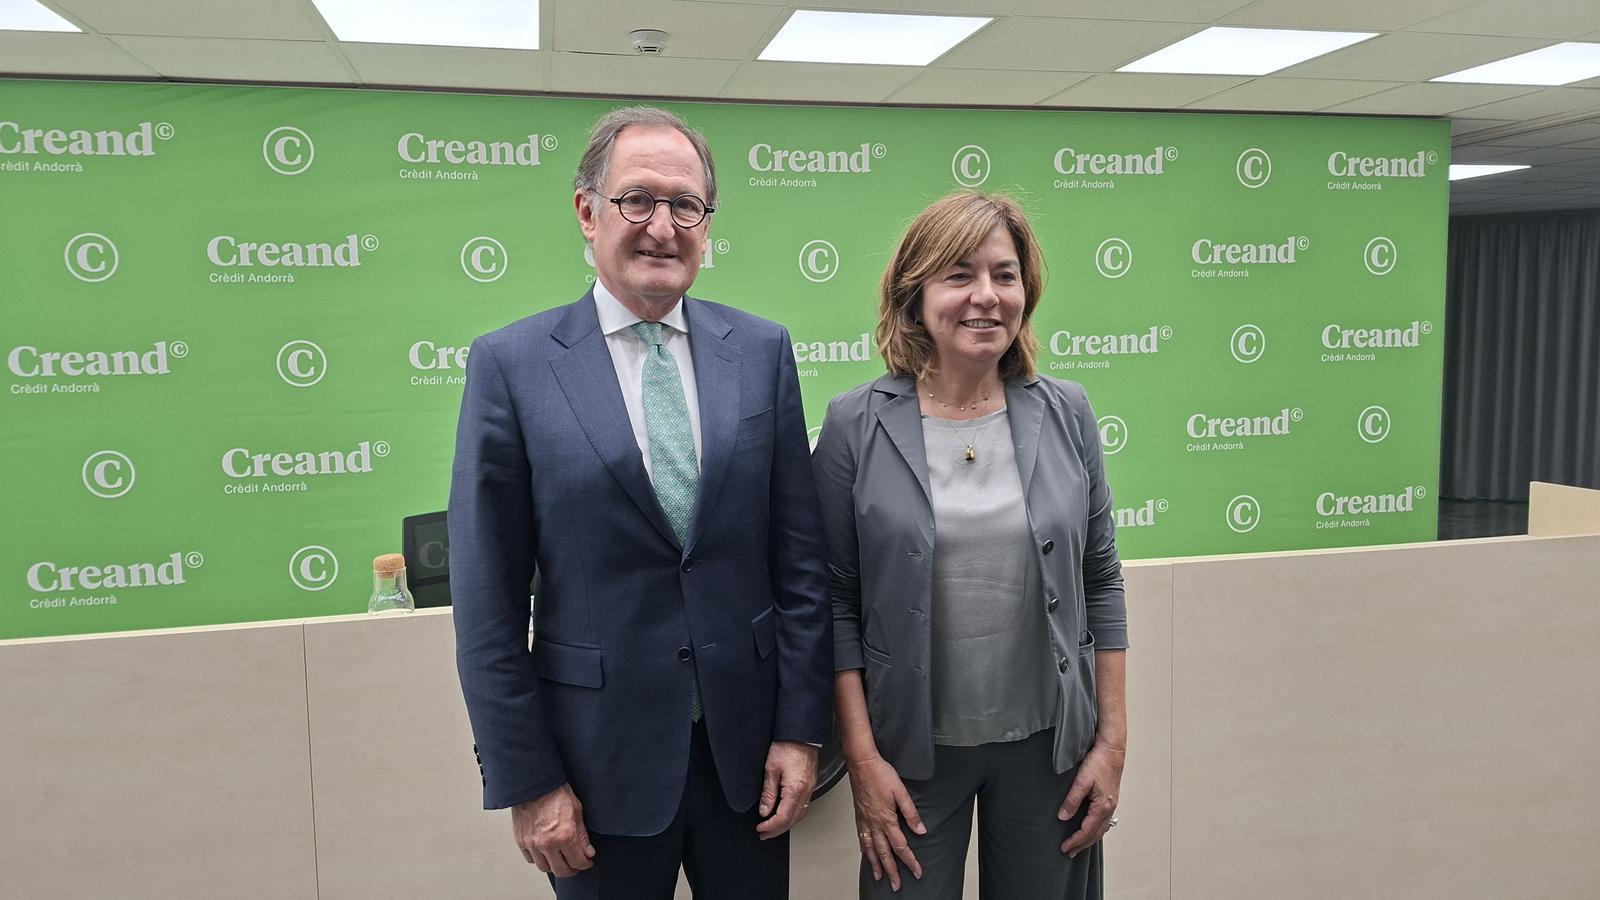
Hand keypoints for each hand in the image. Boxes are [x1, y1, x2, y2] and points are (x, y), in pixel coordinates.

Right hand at [511, 784, 595, 876]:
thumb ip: (583, 835)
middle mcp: (548, 843)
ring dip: (554, 866)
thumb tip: (588, 851)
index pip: (578, 862)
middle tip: (575, 864)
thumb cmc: (555, 792)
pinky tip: (546, 852)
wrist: (534, 784)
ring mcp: (533, 844)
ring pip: (545, 868)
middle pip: (561, 871)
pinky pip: (531, 859)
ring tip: (560, 858)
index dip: (585, 864)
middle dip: (571, 869)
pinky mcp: (522, 841)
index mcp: (565, 835)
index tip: (587, 861)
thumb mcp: (577, 811)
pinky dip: (539, 859)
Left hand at [755, 741, 817, 839]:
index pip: (782, 817)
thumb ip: (768, 793)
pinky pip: (803, 807)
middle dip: (777, 830)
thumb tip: (764, 810)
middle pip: (792, 820)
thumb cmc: (787, 746)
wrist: (801, 733)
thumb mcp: (771, 769)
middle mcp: (805, 792)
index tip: (760, 828)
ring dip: (786, 825)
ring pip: (799, 815)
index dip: (770, 826)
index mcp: (795, 789)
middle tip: (764, 834)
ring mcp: (810, 789)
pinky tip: (786, 815)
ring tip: (773, 828)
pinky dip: (793, 815)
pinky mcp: (810, 785)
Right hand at [848, 755, 925, 891]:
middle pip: (884, 853)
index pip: (900, 846)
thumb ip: (911, 813)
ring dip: (876, 864)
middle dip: (892, 871)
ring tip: (879, 876)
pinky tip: (866, 853)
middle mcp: (874, 823)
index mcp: (886, 819)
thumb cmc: (880, 773)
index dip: (910, 860)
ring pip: (870, 849)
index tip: (917, 871)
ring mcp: (865, 820)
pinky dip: (865, 849)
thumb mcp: (901, 792)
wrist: (861, 763)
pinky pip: (861, 837)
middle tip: (896, 885)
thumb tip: (920, 830)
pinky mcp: (859, 815)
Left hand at [1059, 741, 1124, 857]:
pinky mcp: (1111, 799)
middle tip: (1069, 852)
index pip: (1087, 831)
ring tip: (1079, 845)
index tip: (1064, 847)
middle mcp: (1109, 809)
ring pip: (1101, 829)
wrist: (1112, 750)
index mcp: (1102, 807)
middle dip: (1082, 844)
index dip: (1075, 841)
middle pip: (1095, 834)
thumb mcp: (1081, 781)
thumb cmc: (1098, 762)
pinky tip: (1092, 828)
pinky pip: (1104, 821)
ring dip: (1090, 839)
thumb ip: (1072, 800)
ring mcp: (1112, 805)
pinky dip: (1096, 829)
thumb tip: (1063, 817)